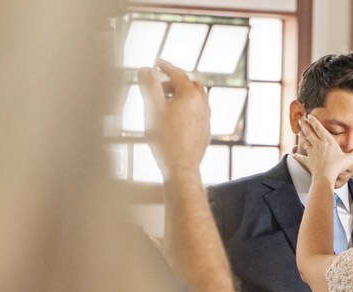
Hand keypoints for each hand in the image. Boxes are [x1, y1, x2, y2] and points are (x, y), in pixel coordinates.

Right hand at [139, 59, 209, 179]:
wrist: (181, 167)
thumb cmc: (166, 139)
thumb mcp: (152, 108)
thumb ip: (149, 86)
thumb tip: (146, 69)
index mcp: (190, 95)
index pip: (178, 73)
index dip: (166, 67)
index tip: (157, 63)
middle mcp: (203, 105)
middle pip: (190, 85)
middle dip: (175, 82)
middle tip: (160, 87)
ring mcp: (206, 119)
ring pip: (196, 100)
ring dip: (182, 96)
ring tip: (166, 104)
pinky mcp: (205, 131)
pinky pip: (197, 114)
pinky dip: (187, 109)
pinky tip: (175, 119)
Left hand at [292, 115, 352, 184]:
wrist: (326, 176)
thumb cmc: (337, 166)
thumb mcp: (350, 159)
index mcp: (327, 141)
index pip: (319, 128)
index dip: (314, 121)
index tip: (309, 116)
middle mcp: (318, 145)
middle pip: (309, 133)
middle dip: (304, 125)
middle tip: (300, 120)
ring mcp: (312, 153)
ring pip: (304, 142)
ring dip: (301, 137)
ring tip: (299, 133)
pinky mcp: (308, 161)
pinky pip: (301, 158)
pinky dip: (297, 156)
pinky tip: (294, 154)